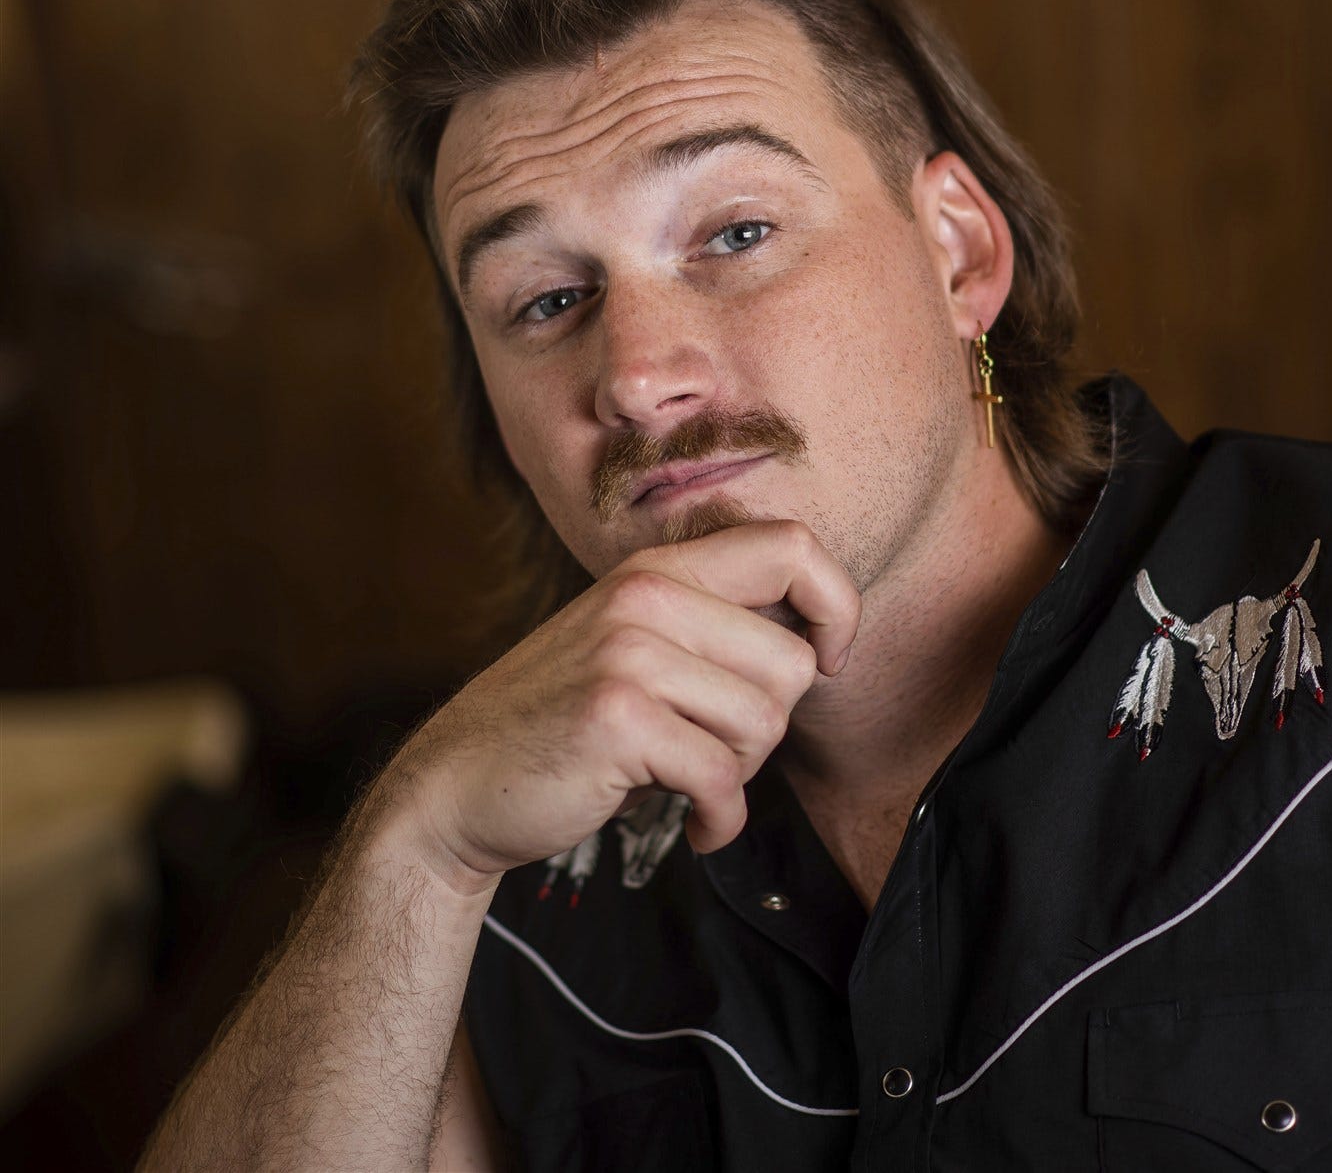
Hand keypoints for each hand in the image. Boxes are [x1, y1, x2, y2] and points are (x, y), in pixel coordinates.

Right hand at [379, 519, 860, 892]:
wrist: (454, 786)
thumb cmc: (566, 726)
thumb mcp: (634, 646)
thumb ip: (712, 629)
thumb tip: (821, 645)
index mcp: (659, 569)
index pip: (793, 546)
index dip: (837, 606)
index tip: (828, 661)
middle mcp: (646, 595)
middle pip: (793, 664)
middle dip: (768, 729)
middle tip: (716, 753)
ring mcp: (628, 652)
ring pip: (763, 724)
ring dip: (738, 775)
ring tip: (690, 781)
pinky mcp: (617, 717)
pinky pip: (722, 778)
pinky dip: (719, 819)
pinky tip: (694, 826)